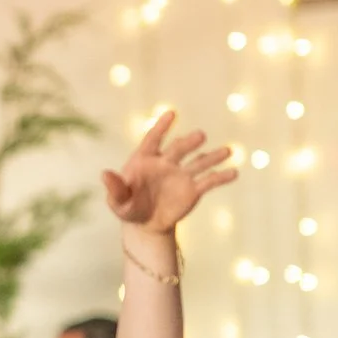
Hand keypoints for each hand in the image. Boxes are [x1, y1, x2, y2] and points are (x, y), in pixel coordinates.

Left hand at [101, 110, 235, 233]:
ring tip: (227, 151)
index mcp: (145, 160)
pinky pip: (209, 181)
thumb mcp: (118, 202)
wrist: (146, 224)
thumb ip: (115, 189)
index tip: (172, 113)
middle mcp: (166, 163)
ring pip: (198, 162)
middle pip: (178, 149)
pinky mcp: (193, 189)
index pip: (153, 139)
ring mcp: (181, 175)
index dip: (161, 127)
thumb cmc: (129, 208)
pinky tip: (234, 173)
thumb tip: (104, 174)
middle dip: (189, 143)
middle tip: (200, 136)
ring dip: (212, 156)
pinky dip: (221, 177)